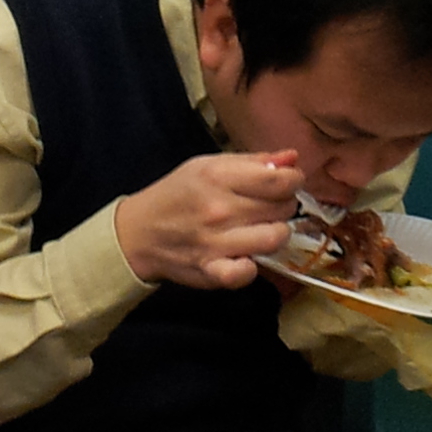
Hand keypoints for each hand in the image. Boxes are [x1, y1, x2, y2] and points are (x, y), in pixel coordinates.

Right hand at [115, 151, 301, 290]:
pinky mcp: (211, 272)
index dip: (293, 180)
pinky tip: (247, 256)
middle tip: (270, 205)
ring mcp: (215, 243)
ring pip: (274, 239)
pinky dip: (252, 267)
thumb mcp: (208, 165)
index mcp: (218, 176)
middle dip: (284, 205)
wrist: (138, 232)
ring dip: (277, 233)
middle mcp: (218, 209)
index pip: (278, 179)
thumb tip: (292, 158)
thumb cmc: (178, 194)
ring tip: (264, 228)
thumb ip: (252, 161)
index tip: (288, 183)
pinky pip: (246, 274)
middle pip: (281, 208)